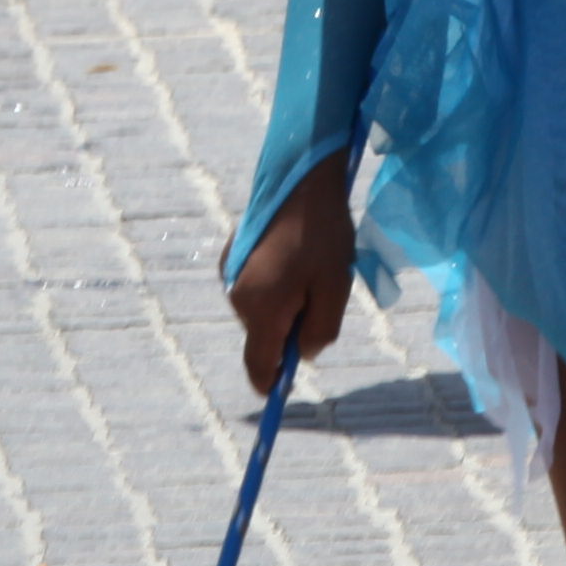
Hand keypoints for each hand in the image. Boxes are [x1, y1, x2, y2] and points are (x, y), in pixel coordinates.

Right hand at [226, 179, 354, 393]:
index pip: (258, 366)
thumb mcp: (334, 290)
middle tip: (321, 297)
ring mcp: (231, 272)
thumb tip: (303, 356)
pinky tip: (295, 255)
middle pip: (263, 337)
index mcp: (260, 309)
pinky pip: (255, 286)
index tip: (284, 387)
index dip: (272, 383)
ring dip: (285, 304)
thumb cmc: (324, 236)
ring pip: (260, 310)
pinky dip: (275, 284)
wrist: (302, 178)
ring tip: (311, 269)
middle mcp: (236, 295)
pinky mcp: (232, 254)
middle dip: (289, 331)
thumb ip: (320, 332)